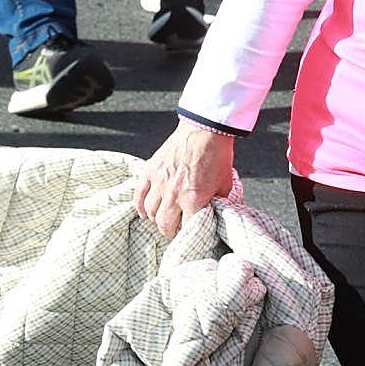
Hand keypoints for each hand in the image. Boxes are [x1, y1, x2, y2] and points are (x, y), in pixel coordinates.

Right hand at [134, 122, 236, 239]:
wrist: (205, 129)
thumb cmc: (217, 155)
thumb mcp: (226, 183)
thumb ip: (219, 203)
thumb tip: (218, 215)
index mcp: (193, 198)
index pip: (186, 229)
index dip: (188, 235)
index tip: (191, 236)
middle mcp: (173, 193)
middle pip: (164, 225)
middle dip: (170, 232)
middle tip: (175, 231)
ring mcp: (159, 182)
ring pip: (150, 213)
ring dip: (157, 219)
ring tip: (164, 219)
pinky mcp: (150, 171)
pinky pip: (139, 196)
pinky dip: (140, 207)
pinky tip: (146, 211)